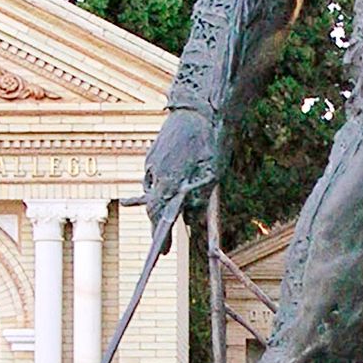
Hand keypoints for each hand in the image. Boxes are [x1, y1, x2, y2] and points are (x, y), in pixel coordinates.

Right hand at [143, 109, 216, 238]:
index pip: (158, 217)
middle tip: (163, 247)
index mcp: (169, 181)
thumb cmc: (209, 142)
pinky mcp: (153, 154)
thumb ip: (198, 197)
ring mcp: (152, 163)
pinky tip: (165, 197)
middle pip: (152, 208)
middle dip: (157, 228)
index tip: (162, 253)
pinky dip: (158, 191)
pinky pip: (152, 179)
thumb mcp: (211, 174)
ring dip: (157, 209)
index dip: (161, 237)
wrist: (198, 109)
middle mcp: (155, 174)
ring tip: (162, 224)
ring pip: (151, 192)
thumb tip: (189, 215)